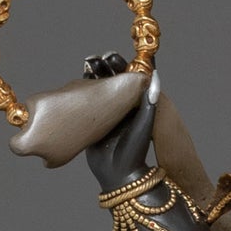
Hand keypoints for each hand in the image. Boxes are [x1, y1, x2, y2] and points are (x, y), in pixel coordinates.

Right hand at [84, 59, 157, 192]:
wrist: (117, 174)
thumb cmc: (135, 150)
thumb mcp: (144, 122)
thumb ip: (149, 100)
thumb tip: (154, 75)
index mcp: (135, 106)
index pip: (128, 80)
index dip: (120, 67)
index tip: (111, 56)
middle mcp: (121, 109)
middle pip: (112, 82)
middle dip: (104, 68)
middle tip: (96, 59)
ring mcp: (106, 116)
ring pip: (98, 90)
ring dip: (93, 76)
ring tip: (88, 65)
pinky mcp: (92, 123)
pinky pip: (86, 103)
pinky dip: (82, 91)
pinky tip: (76, 82)